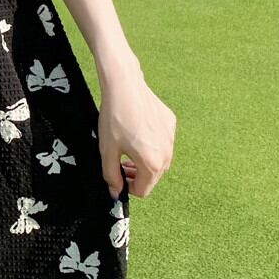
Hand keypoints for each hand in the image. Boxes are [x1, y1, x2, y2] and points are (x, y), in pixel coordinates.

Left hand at [97, 66, 175, 198]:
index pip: (143, 190)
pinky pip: (162, 143)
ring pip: (159, 160)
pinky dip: (151, 144)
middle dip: (136, 175)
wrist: (125, 87)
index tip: (118, 178)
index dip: (127, 188)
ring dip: (145, 161)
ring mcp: (171, 138)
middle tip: (120, 165)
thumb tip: (115, 191)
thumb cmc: (115, 118)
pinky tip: (136, 132)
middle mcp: (167, 154)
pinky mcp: (171, 124)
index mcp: (152, 164)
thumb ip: (111, 175)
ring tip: (128, 149)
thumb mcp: (107, 151)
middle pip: (153, 177)